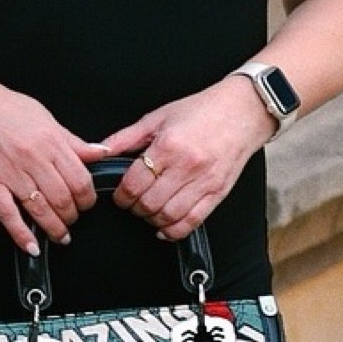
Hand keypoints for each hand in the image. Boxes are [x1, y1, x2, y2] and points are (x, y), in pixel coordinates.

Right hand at [0, 77, 96, 252]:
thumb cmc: (2, 107)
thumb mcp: (44, 116)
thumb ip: (72, 140)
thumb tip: (100, 152)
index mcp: (50, 140)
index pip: (80, 179)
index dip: (87, 198)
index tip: (86, 203)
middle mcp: (32, 158)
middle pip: (63, 198)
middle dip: (73, 215)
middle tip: (73, 218)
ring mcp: (9, 172)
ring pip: (40, 210)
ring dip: (54, 228)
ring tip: (60, 235)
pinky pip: (7, 215)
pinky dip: (21, 234)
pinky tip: (31, 246)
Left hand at [91, 77, 274, 241]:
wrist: (243, 111)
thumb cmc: (202, 111)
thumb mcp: (158, 117)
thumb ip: (126, 137)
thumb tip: (99, 150)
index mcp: (168, 146)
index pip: (134, 184)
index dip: (121, 195)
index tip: (121, 195)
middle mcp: (187, 166)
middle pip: (149, 203)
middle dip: (134, 208)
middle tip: (133, 202)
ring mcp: (204, 182)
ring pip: (168, 216)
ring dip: (152, 219)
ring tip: (149, 210)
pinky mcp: (218, 193)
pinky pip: (192, 222)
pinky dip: (174, 230)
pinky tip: (165, 226)